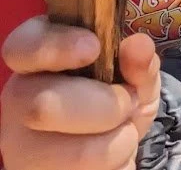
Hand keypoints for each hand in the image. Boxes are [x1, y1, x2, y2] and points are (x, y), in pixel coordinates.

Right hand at [0, 17, 160, 169]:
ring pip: (79, 152)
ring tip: (119, 132)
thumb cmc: (114, 99)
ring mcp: (20, 147)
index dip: (55, 46)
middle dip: (106, 106)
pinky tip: (110, 157)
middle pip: (45, 106)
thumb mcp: (134, 75)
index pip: (23, 48)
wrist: (105, 148)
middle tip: (127, 102)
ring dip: (120, 141)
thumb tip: (138, 44)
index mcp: (36, 62)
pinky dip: (117, 165)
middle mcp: (18, 102)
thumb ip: (138, 60)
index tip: (93, 47)